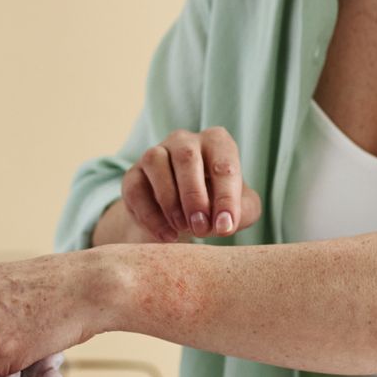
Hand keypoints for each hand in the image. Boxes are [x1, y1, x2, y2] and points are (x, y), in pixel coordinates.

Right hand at [119, 126, 262, 242]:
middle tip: (201, 227)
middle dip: (194, 196)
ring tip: (183, 229)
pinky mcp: (133, 174)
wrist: (180, 217)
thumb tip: (225, 223)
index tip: (225, 226)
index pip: (223, 164)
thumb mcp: (240, 209)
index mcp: (216, 142)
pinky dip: (150, 215)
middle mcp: (185, 141)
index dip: (226, 197)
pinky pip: (136, 188)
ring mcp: (155, 153)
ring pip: (156, 164)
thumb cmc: (215, 205)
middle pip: (187, 158)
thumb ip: (243, 212)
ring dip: (170, 200)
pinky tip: (167, 235)